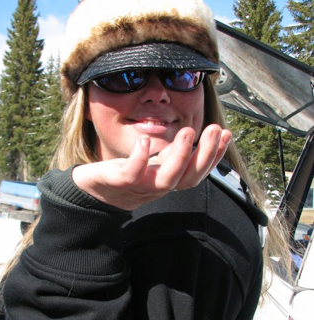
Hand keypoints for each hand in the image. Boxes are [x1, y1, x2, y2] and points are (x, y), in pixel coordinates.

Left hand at [72, 124, 230, 210]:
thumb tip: (197, 137)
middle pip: (187, 178)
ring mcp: (139, 187)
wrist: (94, 191)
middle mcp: (157, 187)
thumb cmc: (127, 174)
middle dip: (205, 154)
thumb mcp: (154, 164)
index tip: (226, 133)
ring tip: (188, 130)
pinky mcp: (118, 182)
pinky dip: (139, 159)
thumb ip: (173, 155)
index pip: (196, 173)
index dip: (214, 157)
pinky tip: (146, 141)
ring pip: (166, 179)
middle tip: (216, 128)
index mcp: (168, 181)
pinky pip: (131, 175)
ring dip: (180, 156)